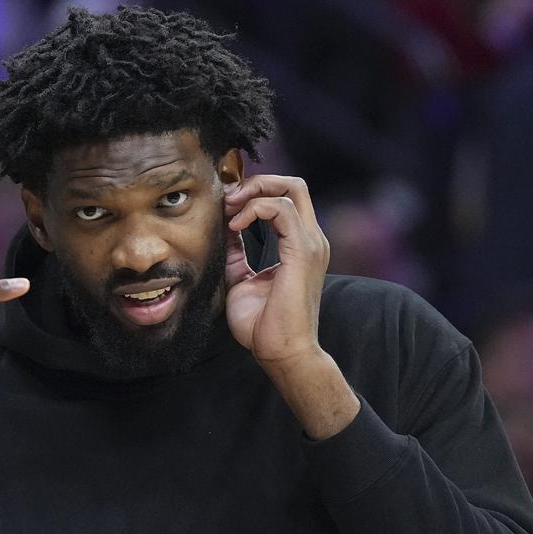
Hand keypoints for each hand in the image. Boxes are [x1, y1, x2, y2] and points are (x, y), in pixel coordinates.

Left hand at [224, 175, 356, 439]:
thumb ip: (236, 249)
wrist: (280, 351)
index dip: (252, 193)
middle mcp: (310, 238)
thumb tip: (222, 225)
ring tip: (229, 212)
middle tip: (228, 199)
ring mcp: (310, 243)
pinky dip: (254, 210)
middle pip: (292, 185)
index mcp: (298, 244)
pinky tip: (235, 227)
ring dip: (251, 193)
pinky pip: (281, 209)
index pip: (282, 198)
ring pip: (289, 188)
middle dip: (256, 183)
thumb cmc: (261, 322)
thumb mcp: (240, 276)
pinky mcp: (302, 251)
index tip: (224, 206)